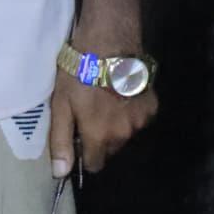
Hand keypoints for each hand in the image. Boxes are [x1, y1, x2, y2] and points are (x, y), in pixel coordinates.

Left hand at [47, 36, 158, 177]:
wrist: (111, 41)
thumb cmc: (79, 72)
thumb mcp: (61, 104)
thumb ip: (61, 140)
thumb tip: (60, 173)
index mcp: (100, 137)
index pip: (94, 164)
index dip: (83, 154)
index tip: (77, 137)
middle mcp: (125, 134)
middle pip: (110, 149)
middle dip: (99, 139)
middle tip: (87, 113)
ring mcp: (141, 120)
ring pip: (125, 134)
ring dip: (115, 125)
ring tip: (103, 100)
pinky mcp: (152, 105)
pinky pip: (138, 119)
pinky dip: (129, 111)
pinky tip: (119, 93)